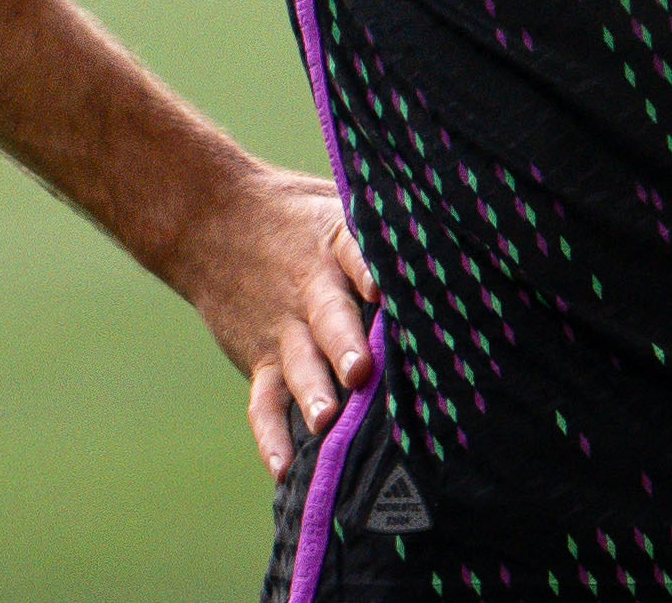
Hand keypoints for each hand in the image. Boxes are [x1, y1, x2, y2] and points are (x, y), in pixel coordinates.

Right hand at [163, 164, 375, 474]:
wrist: (208, 219)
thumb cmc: (296, 216)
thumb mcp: (338, 203)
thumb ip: (388, 226)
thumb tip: (462, 243)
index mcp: (335, 243)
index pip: (356, 253)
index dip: (370, 270)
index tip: (384, 288)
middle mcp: (310, 289)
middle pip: (330, 316)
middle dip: (345, 345)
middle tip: (360, 371)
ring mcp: (283, 328)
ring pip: (299, 363)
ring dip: (314, 392)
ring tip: (326, 420)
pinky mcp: (261, 359)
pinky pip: (264, 400)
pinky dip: (270, 434)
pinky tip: (283, 468)